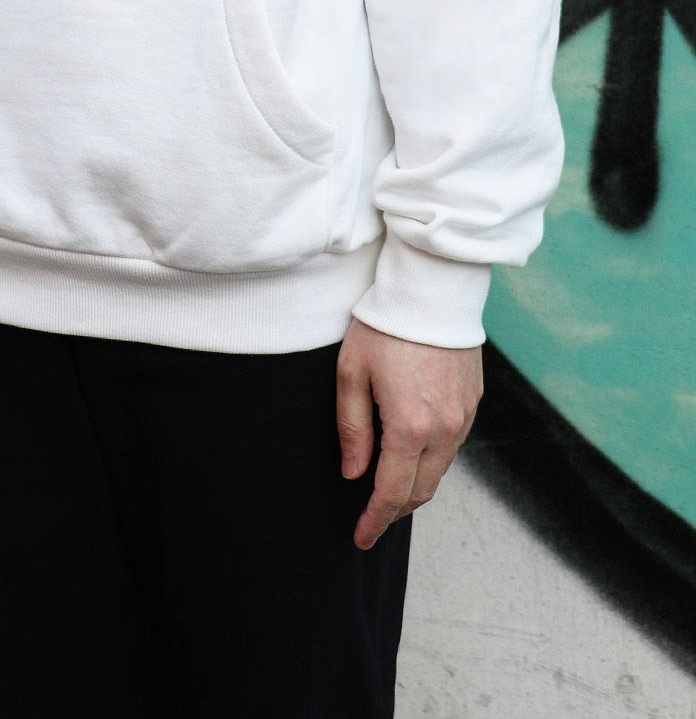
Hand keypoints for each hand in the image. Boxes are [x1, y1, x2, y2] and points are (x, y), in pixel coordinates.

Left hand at [336, 317, 481, 549]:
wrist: (432, 288)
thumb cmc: (385, 325)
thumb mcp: (352, 373)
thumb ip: (352, 428)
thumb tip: (354, 473)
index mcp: (411, 427)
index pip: (393, 493)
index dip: (375, 520)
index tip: (361, 537)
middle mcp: (445, 429)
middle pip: (421, 489)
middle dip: (395, 510)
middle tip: (371, 519)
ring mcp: (464, 416)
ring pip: (440, 469)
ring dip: (415, 485)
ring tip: (388, 490)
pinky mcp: (473, 400)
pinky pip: (452, 444)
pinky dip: (432, 459)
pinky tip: (413, 454)